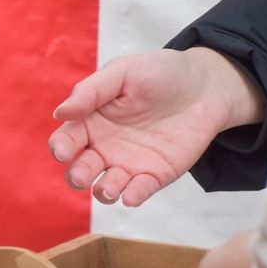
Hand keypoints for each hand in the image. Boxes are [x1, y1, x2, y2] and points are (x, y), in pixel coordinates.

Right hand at [48, 48, 265, 205]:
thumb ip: (91, 91)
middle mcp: (103, 146)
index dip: (60, 147)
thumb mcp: (124, 71)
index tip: (63, 151)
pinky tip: (131, 196)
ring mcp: (128, 163)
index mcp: (90, 121)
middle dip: (77, 176)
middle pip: (80, 168)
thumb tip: (60, 113)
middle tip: (80, 177)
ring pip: (105, 186)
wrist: (206, 86)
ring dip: (102, 191)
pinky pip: (139, 190)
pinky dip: (132, 196)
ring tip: (108, 189)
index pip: (66, 139)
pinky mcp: (155, 175)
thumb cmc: (160, 72)